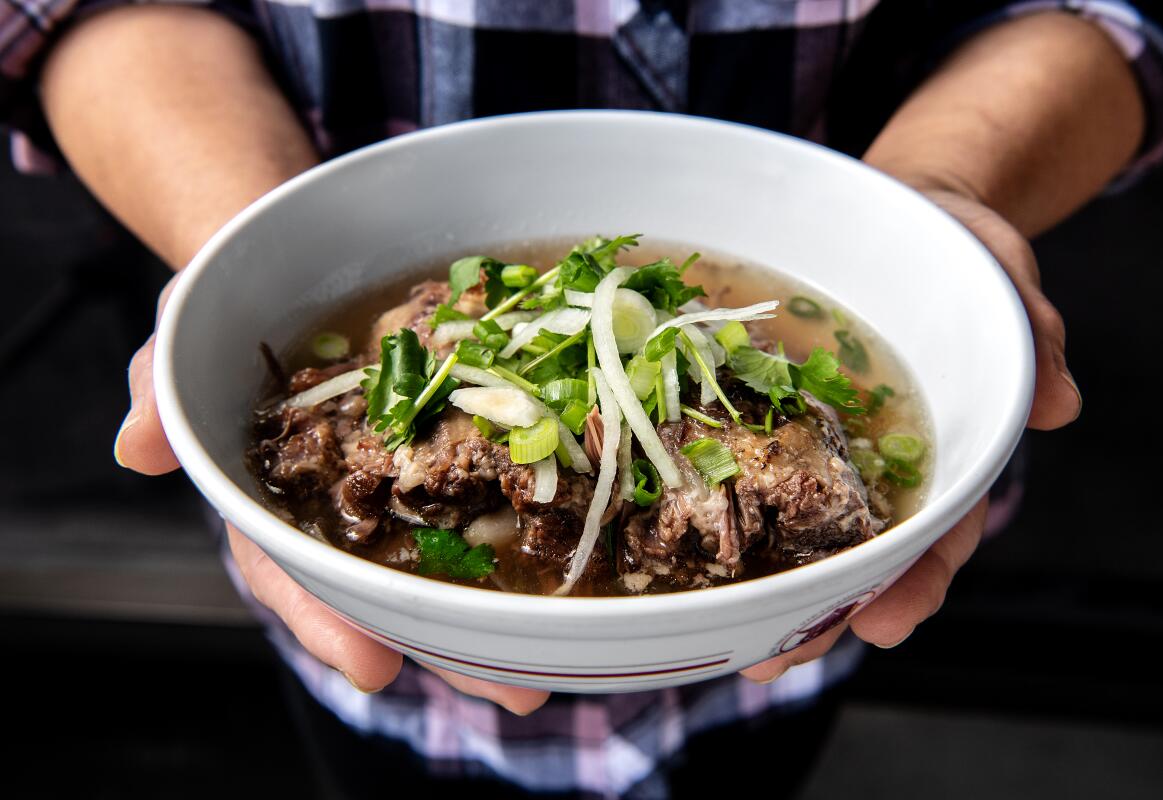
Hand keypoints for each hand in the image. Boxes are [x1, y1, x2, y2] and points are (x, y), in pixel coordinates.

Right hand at [115, 278, 549, 714]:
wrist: (286, 262)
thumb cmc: (231, 309)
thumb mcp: (185, 335)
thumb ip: (163, 387)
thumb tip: (137, 447)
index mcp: (274, 497)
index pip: (291, 570)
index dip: (326, 618)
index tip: (372, 665)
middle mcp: (344, 503)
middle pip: (392, 588)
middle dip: (449, 644)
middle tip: (511, 696)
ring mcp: (404, 479)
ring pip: (449, 559)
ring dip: (504, 615)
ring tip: (560, 665)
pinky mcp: (457, 442)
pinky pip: (497, 485)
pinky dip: (539, 521)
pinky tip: (585, 561)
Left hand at [740, 188, 1081, 683]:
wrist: (897, 215)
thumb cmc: (957, 253)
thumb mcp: (1001, 278)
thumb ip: (1030, 334)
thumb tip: (1059, 403)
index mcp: (943, 446)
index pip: (940, 530)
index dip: (915, 580)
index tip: (884, 622)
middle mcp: (881, 464)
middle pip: (859, 554)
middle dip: (823, 611)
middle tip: (780, 655)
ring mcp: (821, 447)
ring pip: (797, 530)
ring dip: (765, 584)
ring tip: (727, 633)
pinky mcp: (769, 418)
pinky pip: (742, 466)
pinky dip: (715, 507)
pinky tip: (678, 544)